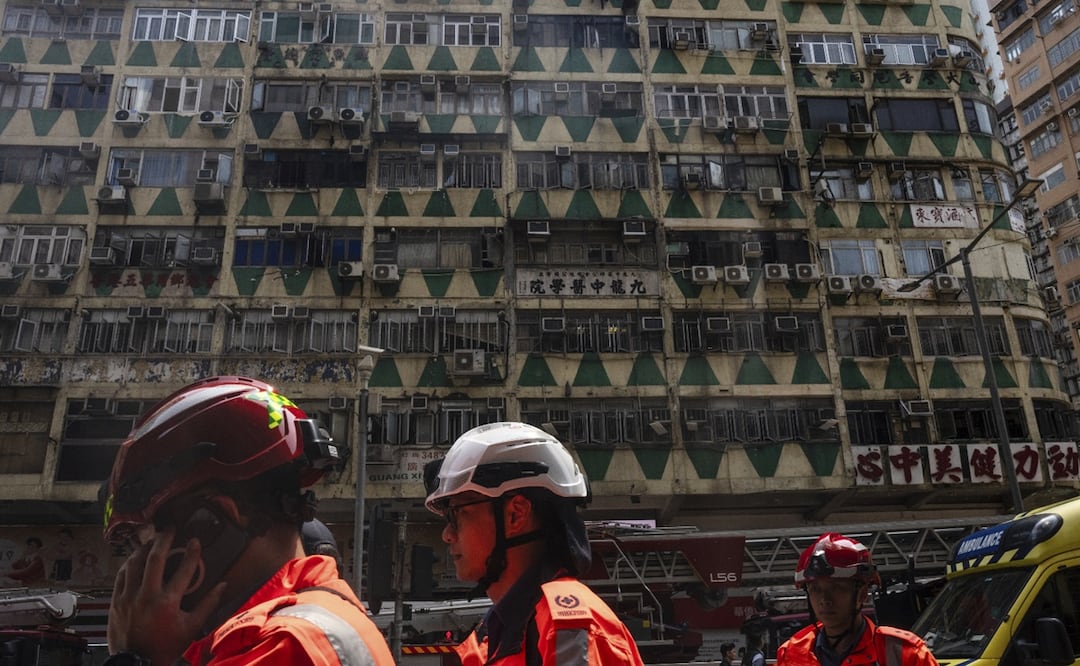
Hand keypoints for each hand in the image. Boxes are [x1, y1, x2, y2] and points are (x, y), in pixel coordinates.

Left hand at [107, 529, 225, 664]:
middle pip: (155, 559)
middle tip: (170, 529)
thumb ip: (208, 605)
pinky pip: (120, 576)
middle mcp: (147, 596)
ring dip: (144, 549)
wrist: (136, 664)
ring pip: (134, 564)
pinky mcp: (116, 602)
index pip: (184, 570)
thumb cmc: (164, 647)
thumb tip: (222, 587)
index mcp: (168, 602)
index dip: (192, 552)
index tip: (195, 541)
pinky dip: (128, 564)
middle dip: (164, 540)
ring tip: (152, 541)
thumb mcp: (191, 628)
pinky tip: (135, 559)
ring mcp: (128, 598)